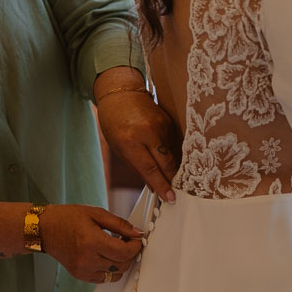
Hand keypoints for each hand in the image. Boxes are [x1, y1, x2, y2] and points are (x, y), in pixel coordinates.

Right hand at [40, 204, 143, 283]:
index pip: (124, 253)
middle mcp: (87, 259)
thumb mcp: (96, 213)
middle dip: (131, 254)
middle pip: (122, 265)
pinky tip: (106, 256)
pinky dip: (110, 270)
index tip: (137, 239)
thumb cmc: (68, 218)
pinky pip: (104, 279)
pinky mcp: (80, 275)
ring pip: (115, 274)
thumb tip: (138, 233)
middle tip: (127, 241)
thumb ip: (120, 224)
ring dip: (121, 263)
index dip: (136, 246)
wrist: (44, 229)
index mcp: (91, 242)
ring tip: (116, 248)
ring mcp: (82, 270)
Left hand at [93, 69, 180, 202]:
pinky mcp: (169, 123)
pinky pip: (172, 144)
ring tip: (169, 174)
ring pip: (172, 155)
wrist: (121, 94)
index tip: (170, 197)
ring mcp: (161, 127)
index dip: (162, 185)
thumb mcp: (118, 148)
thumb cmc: (114, 122)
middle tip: (176, 192)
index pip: (150, 170)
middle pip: (167, 163)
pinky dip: (169, 153)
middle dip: (173, 180)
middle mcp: (148, 133)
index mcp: (130, 142)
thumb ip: (136, 167)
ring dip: (171, 167)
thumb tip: (153, 184)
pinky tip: (163, 154)